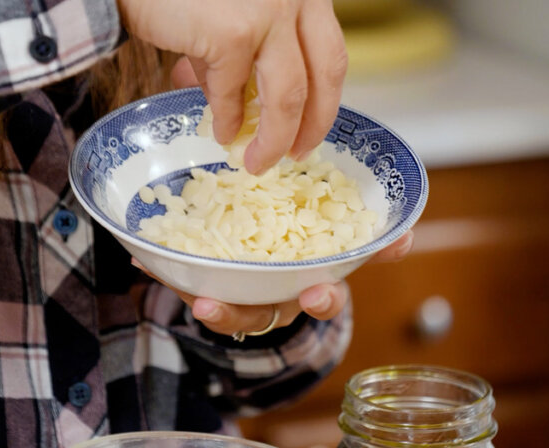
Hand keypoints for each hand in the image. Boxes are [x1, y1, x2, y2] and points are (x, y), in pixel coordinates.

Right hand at [84, 0, 347, 173]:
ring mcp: (269, 6)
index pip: (328, 39)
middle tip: (297, 152)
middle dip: (312, 122)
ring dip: (274, 137)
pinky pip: (235, 93)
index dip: (323, 90)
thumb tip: (247, 96)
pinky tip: (220, 128)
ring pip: (289, 93)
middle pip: (325, 70)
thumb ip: (254, 31)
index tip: (312, 119)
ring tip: (257, 160)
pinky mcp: (233, 33)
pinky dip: (228, 119)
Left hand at [133, 230, 414, 337]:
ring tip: (188, 298)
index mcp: (309, 288)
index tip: (318, 291)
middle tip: (215, 308)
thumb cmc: (311, 257)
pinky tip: (144, 257)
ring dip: (202, 303)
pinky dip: (165, 269)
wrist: (280, 270)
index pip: (319, 299)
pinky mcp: (210, 282)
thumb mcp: (346, 252)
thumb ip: (374, 245)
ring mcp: (240, 294)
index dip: (320, 298)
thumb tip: (404, 234)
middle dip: (239, 313)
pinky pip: (187, 280)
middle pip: (258, 314)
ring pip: (221, 306)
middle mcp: (273, 299)